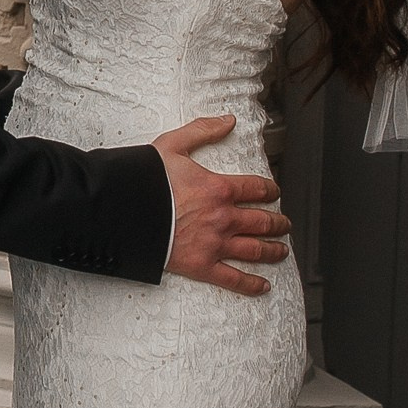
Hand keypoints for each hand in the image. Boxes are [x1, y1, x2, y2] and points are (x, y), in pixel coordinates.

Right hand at [154, 116, 289, 296]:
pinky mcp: (202, 265)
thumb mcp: (173, 145)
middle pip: (262, 221)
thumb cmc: (145, 181)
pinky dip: (251, 284)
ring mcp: (215, 243)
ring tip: (281, 251)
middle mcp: (223, 218)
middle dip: (278, 222)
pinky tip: (263, 286)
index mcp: (219, 189)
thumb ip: (203, 130)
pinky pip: (233, 278)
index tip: (274, 192)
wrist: (123, 212)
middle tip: (284, 224)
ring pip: (255, 250)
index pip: (257, 189)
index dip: (271, 190)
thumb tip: (227, 121)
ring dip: (273, 250)